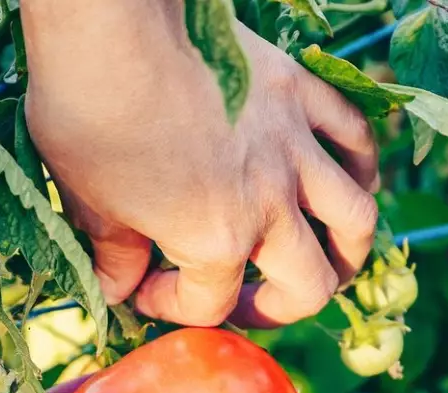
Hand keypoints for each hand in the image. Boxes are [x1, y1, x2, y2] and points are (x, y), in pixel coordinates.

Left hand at [20, 1, 379, 327]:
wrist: (113, 21)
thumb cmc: (90, 110)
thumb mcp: (86, 199)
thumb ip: (113, 253)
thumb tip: (118, 286)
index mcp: (213, 238)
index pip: (207, 302)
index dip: (170, 306)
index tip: (143, 289)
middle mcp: (267, 203)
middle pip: (309, 285)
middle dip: (278, 309)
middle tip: (248, 300)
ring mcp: (292, 147)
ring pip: (355, 219)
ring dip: (348, 253)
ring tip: (330, 261)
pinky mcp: (300, 93)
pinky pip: (354, 137)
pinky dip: (360, 165)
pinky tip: (351, 179)